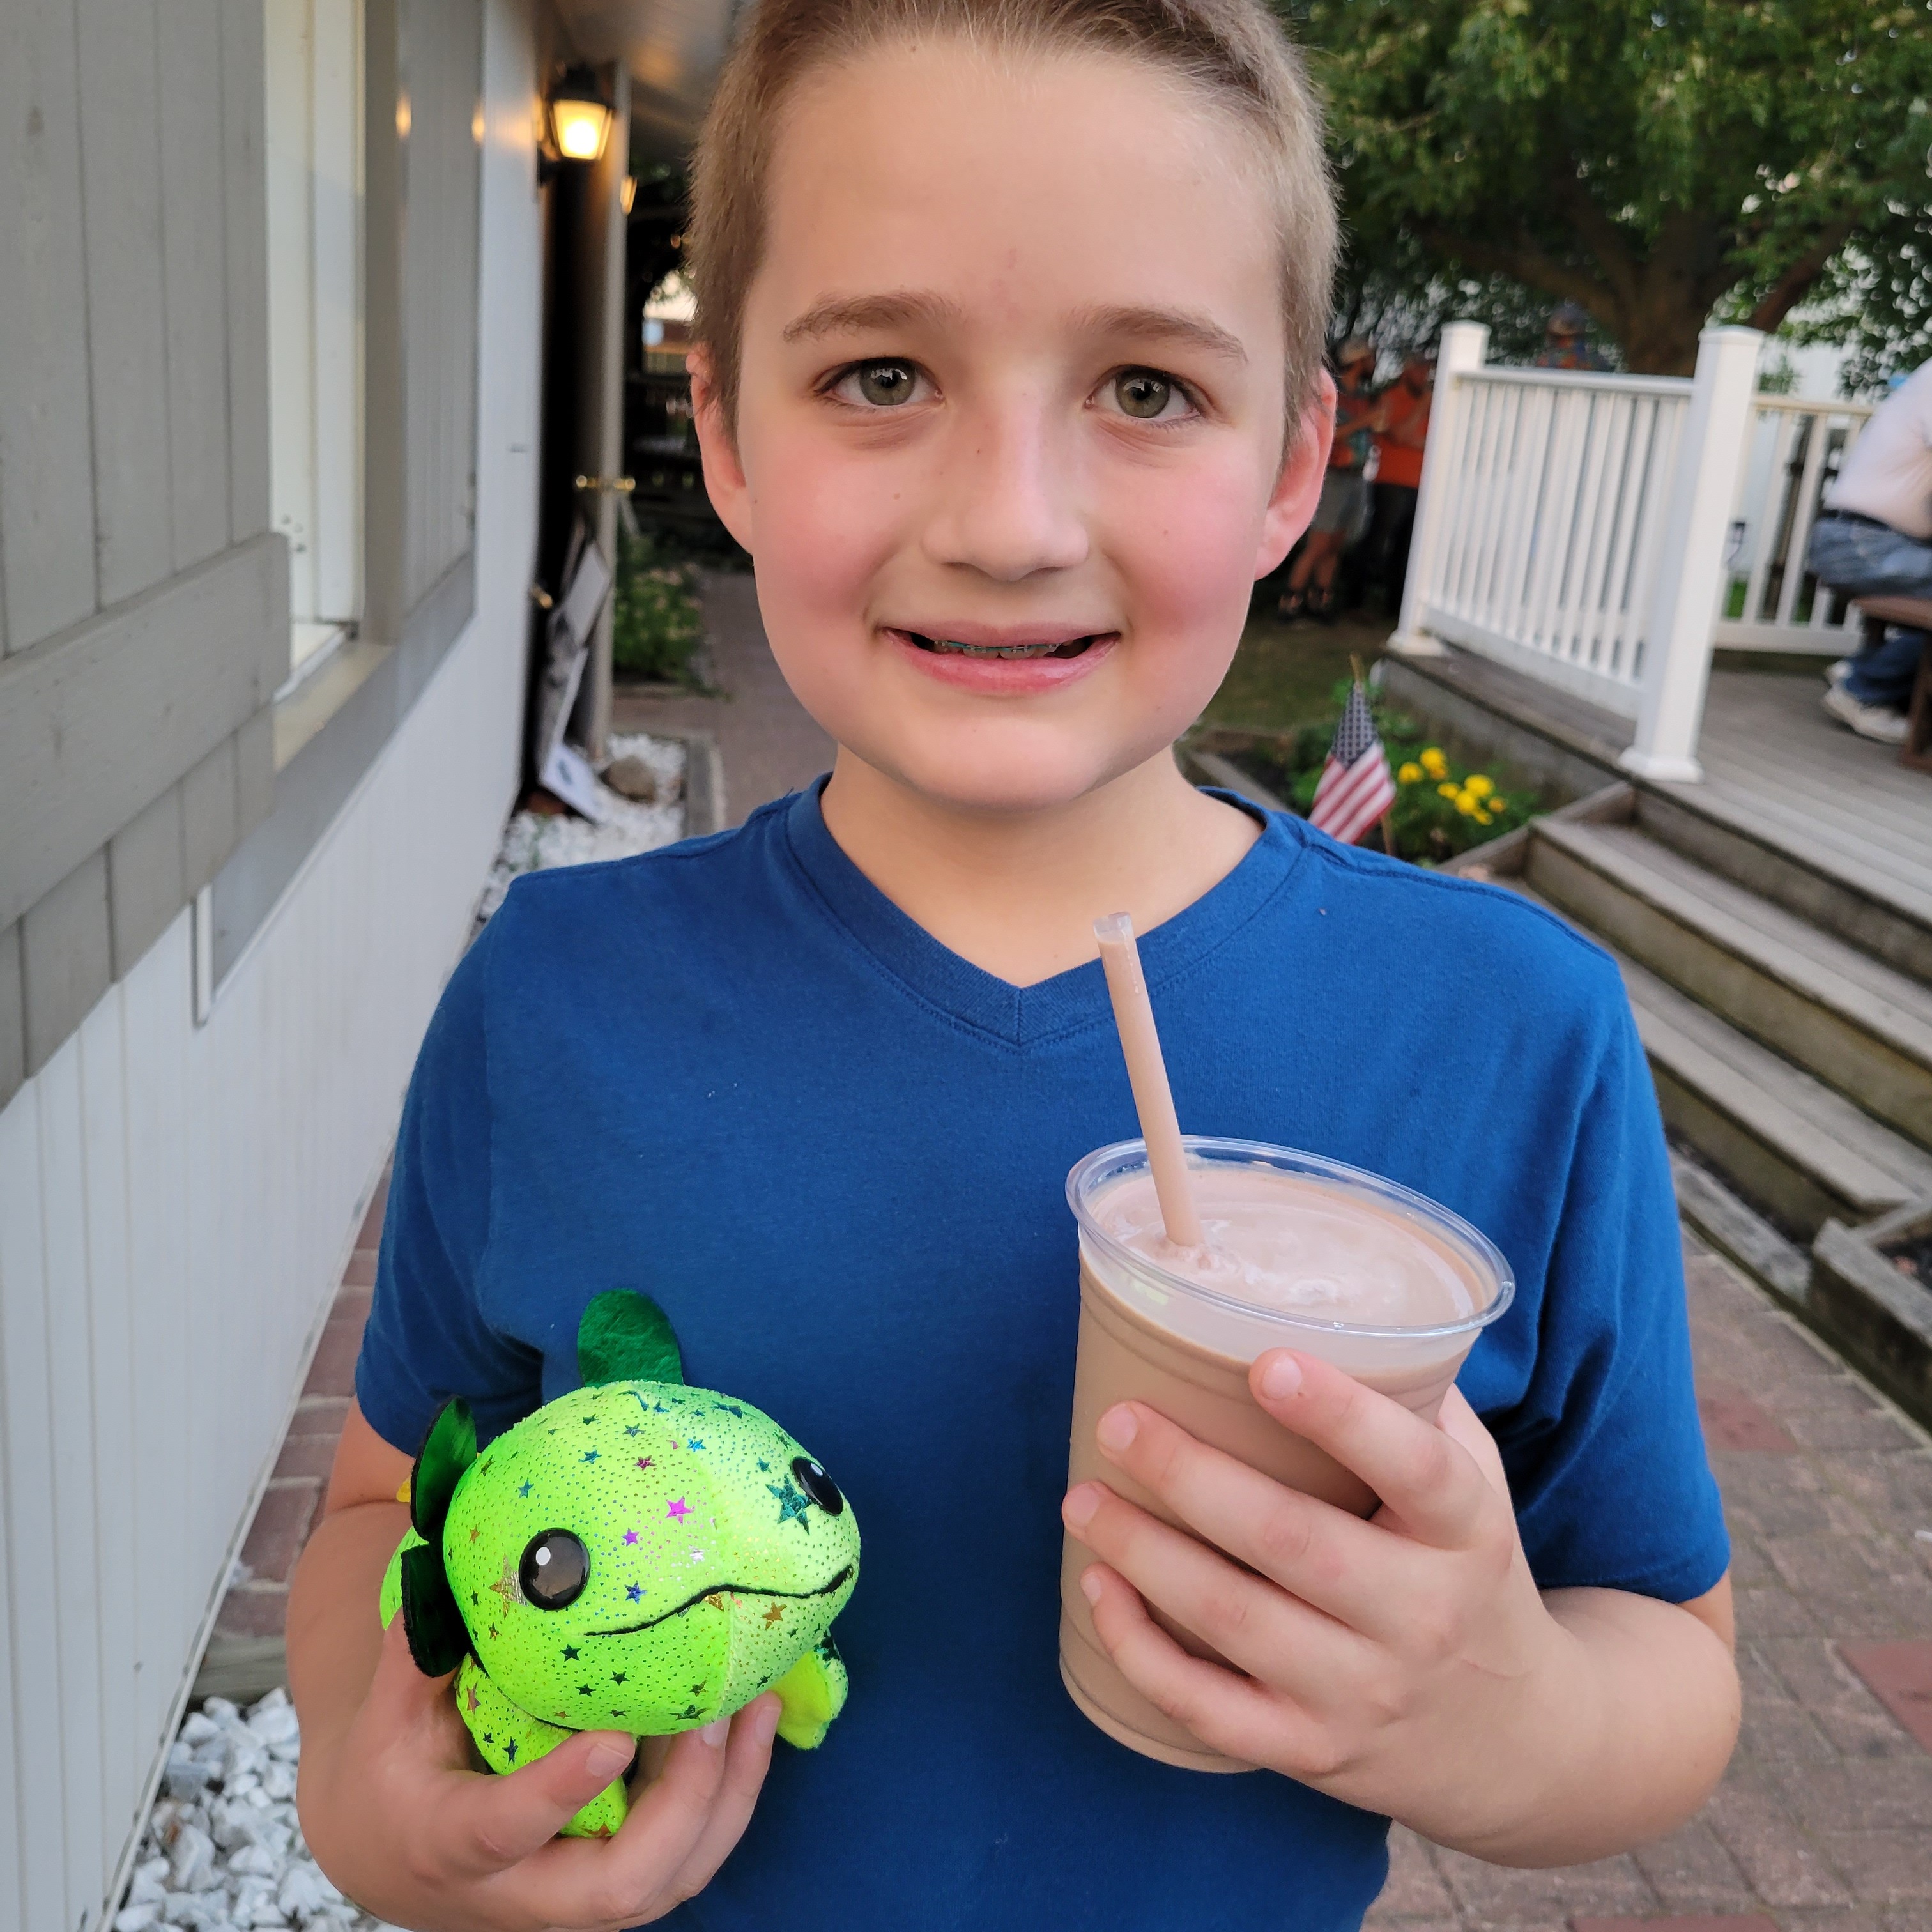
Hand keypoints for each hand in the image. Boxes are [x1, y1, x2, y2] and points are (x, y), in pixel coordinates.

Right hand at [298, 1615, 779, 1930]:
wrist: (391, 1855)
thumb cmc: (392, 1774)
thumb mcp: (387, 1717)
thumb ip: (416, 1652)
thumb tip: (445, 1556)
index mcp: (451, 1844)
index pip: (505, 1830)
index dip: (559, 1790)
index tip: (614, 1739)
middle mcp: (521, 1892)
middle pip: (618, 1887)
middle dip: (682, 1805)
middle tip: (713, 1717)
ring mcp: (575, 1899)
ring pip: (670, 1881)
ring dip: (726, 1798)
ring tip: (759, 1706)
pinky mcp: (616, 1882)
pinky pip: (688, 1859)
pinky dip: (731, 1797)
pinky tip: (757, 1724)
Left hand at [1060, 1349, 1577, 1846]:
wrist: (1519, 1738)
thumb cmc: (1468, 1569)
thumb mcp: (1477, 1484)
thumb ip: (1415, 1400)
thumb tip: (1320, 1304)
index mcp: (1466, 1532)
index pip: (1416, 1469)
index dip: (1341, 1414)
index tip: (1264, 1361)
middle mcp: (1422, 1617)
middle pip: (1294, 1543)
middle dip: (1192, 1478)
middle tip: (1119, 1422)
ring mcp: (1366, 1694)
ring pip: (1236, 1621)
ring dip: (1145, 1554)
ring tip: (1082, 1497)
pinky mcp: (1314, 1751)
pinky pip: (1210, 1709)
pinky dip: (1141, 1650)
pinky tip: (1099, 1588)